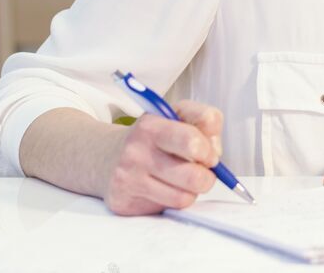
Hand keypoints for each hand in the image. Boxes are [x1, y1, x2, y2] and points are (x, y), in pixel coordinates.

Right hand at [101, 100, 222, 215]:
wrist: (108, 157)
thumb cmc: (154, 137)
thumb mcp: (178, 115)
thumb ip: (205, 120)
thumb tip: (215, 151)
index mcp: (151, 126)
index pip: (192, 141)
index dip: (209, 151)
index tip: (209, 154)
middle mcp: (136, 152)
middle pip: (193, 176)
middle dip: (206, 176)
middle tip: (202, 170)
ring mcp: (128, 179)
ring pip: (183, 197)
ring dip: (192, 190)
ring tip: (183, 179)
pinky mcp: (124, 203)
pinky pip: (167, 209)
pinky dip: (175, 200)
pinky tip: (166, 188)